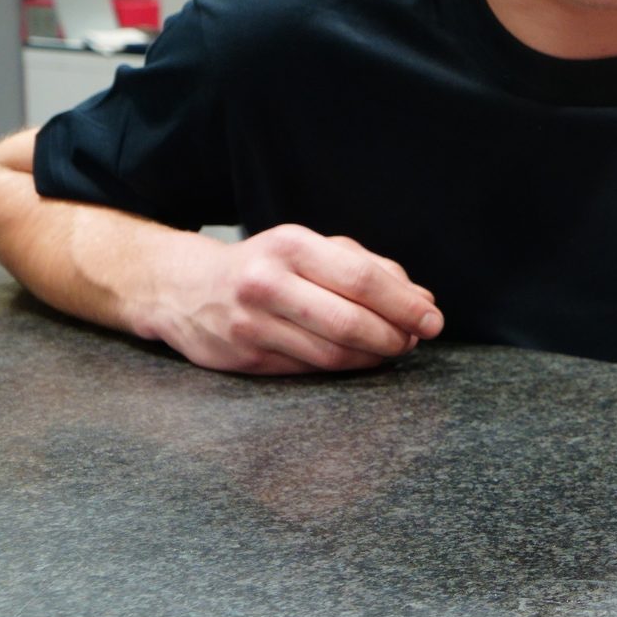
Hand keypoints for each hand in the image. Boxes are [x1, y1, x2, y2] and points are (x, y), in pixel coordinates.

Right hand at [139, 225, 443, 374]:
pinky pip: (308, 370)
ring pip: (330, 353)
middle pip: (348, 321)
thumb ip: (370, 268)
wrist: (184, 288)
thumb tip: (422, 299)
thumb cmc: (266, 264)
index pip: (361, 279)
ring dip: (372, 356)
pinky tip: (358, 359)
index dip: (404, 304)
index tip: (432, 319)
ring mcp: (251, 325)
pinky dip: (343, 368)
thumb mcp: (313, 248)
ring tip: (393, 349)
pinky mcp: (244, 359)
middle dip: (394, 336)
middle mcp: (266, 284)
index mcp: (291, 246)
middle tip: (416, 340)